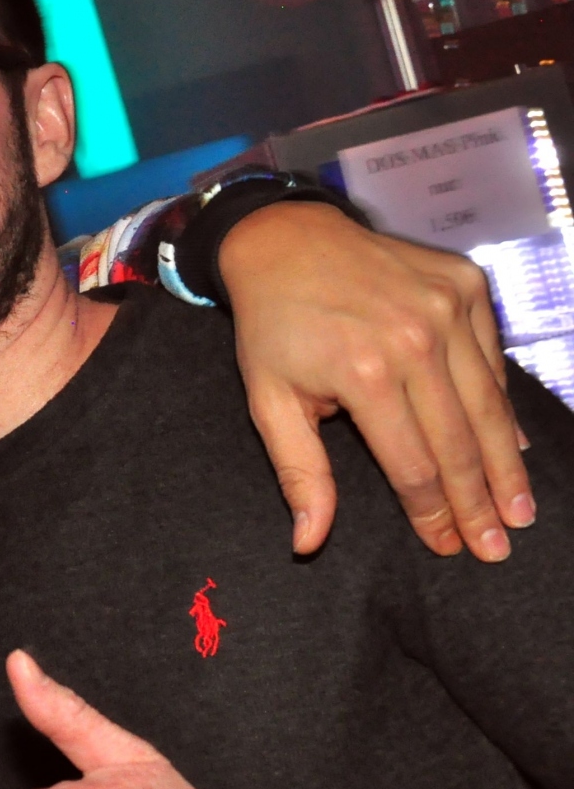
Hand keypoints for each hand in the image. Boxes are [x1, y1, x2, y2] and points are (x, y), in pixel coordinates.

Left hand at [220, 202, 532, 560]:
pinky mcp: (466, 285)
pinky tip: (511, 442)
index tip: (448, 547)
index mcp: (365, 374)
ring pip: (489, 404)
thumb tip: (308, 542)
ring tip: (519, 509)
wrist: (285, 240)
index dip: (432, 514)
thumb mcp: (269, 400)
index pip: (413, 466)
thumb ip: (299, 472)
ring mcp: (448, 307)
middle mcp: (416, 340)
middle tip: (498, 547)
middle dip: (481, 502)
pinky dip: (501, 402)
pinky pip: (492, 358)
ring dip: (506, 464)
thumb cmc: (273, 326)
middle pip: (460, 442)